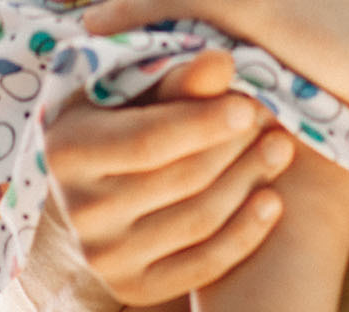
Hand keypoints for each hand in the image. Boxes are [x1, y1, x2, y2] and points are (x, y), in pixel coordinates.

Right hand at [33, 52, 296, 307]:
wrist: (95, 187)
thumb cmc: (119, 118)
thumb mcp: (132, 90)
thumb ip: (176, 79)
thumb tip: (222, 61)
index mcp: (67, 150)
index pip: (148, 141)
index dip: (202, 123)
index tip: (247, 104)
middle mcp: (80, 211)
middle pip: (181, 180)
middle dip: (234, 147)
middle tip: (270, 118)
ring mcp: (105, 256)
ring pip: (198, 220)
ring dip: (248, 181)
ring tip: (280, 146)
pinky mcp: (134, 287)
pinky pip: (202, 266)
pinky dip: (245, 233)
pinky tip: (272, 200)